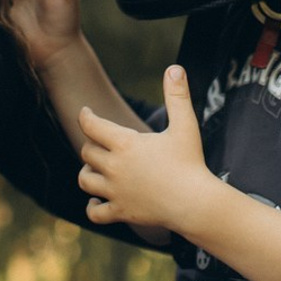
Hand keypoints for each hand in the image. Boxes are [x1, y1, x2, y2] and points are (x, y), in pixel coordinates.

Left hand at [79, 66, 210, 241]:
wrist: (195, 203)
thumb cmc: (191, 163)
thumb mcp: (185, 126)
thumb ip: (178, 96)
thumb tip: (175, 67)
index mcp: (125, 144)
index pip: (91, 125)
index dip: (85, 116)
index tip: (86, 112)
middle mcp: (114, 167)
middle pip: (87, 152)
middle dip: (92, 145)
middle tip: (101, 141)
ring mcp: (115, 192)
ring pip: (85, 180)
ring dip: (87, 172)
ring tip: (96, 168)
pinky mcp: (121, 212)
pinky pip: (95, 212)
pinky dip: (92, 206)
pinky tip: (98, 200)